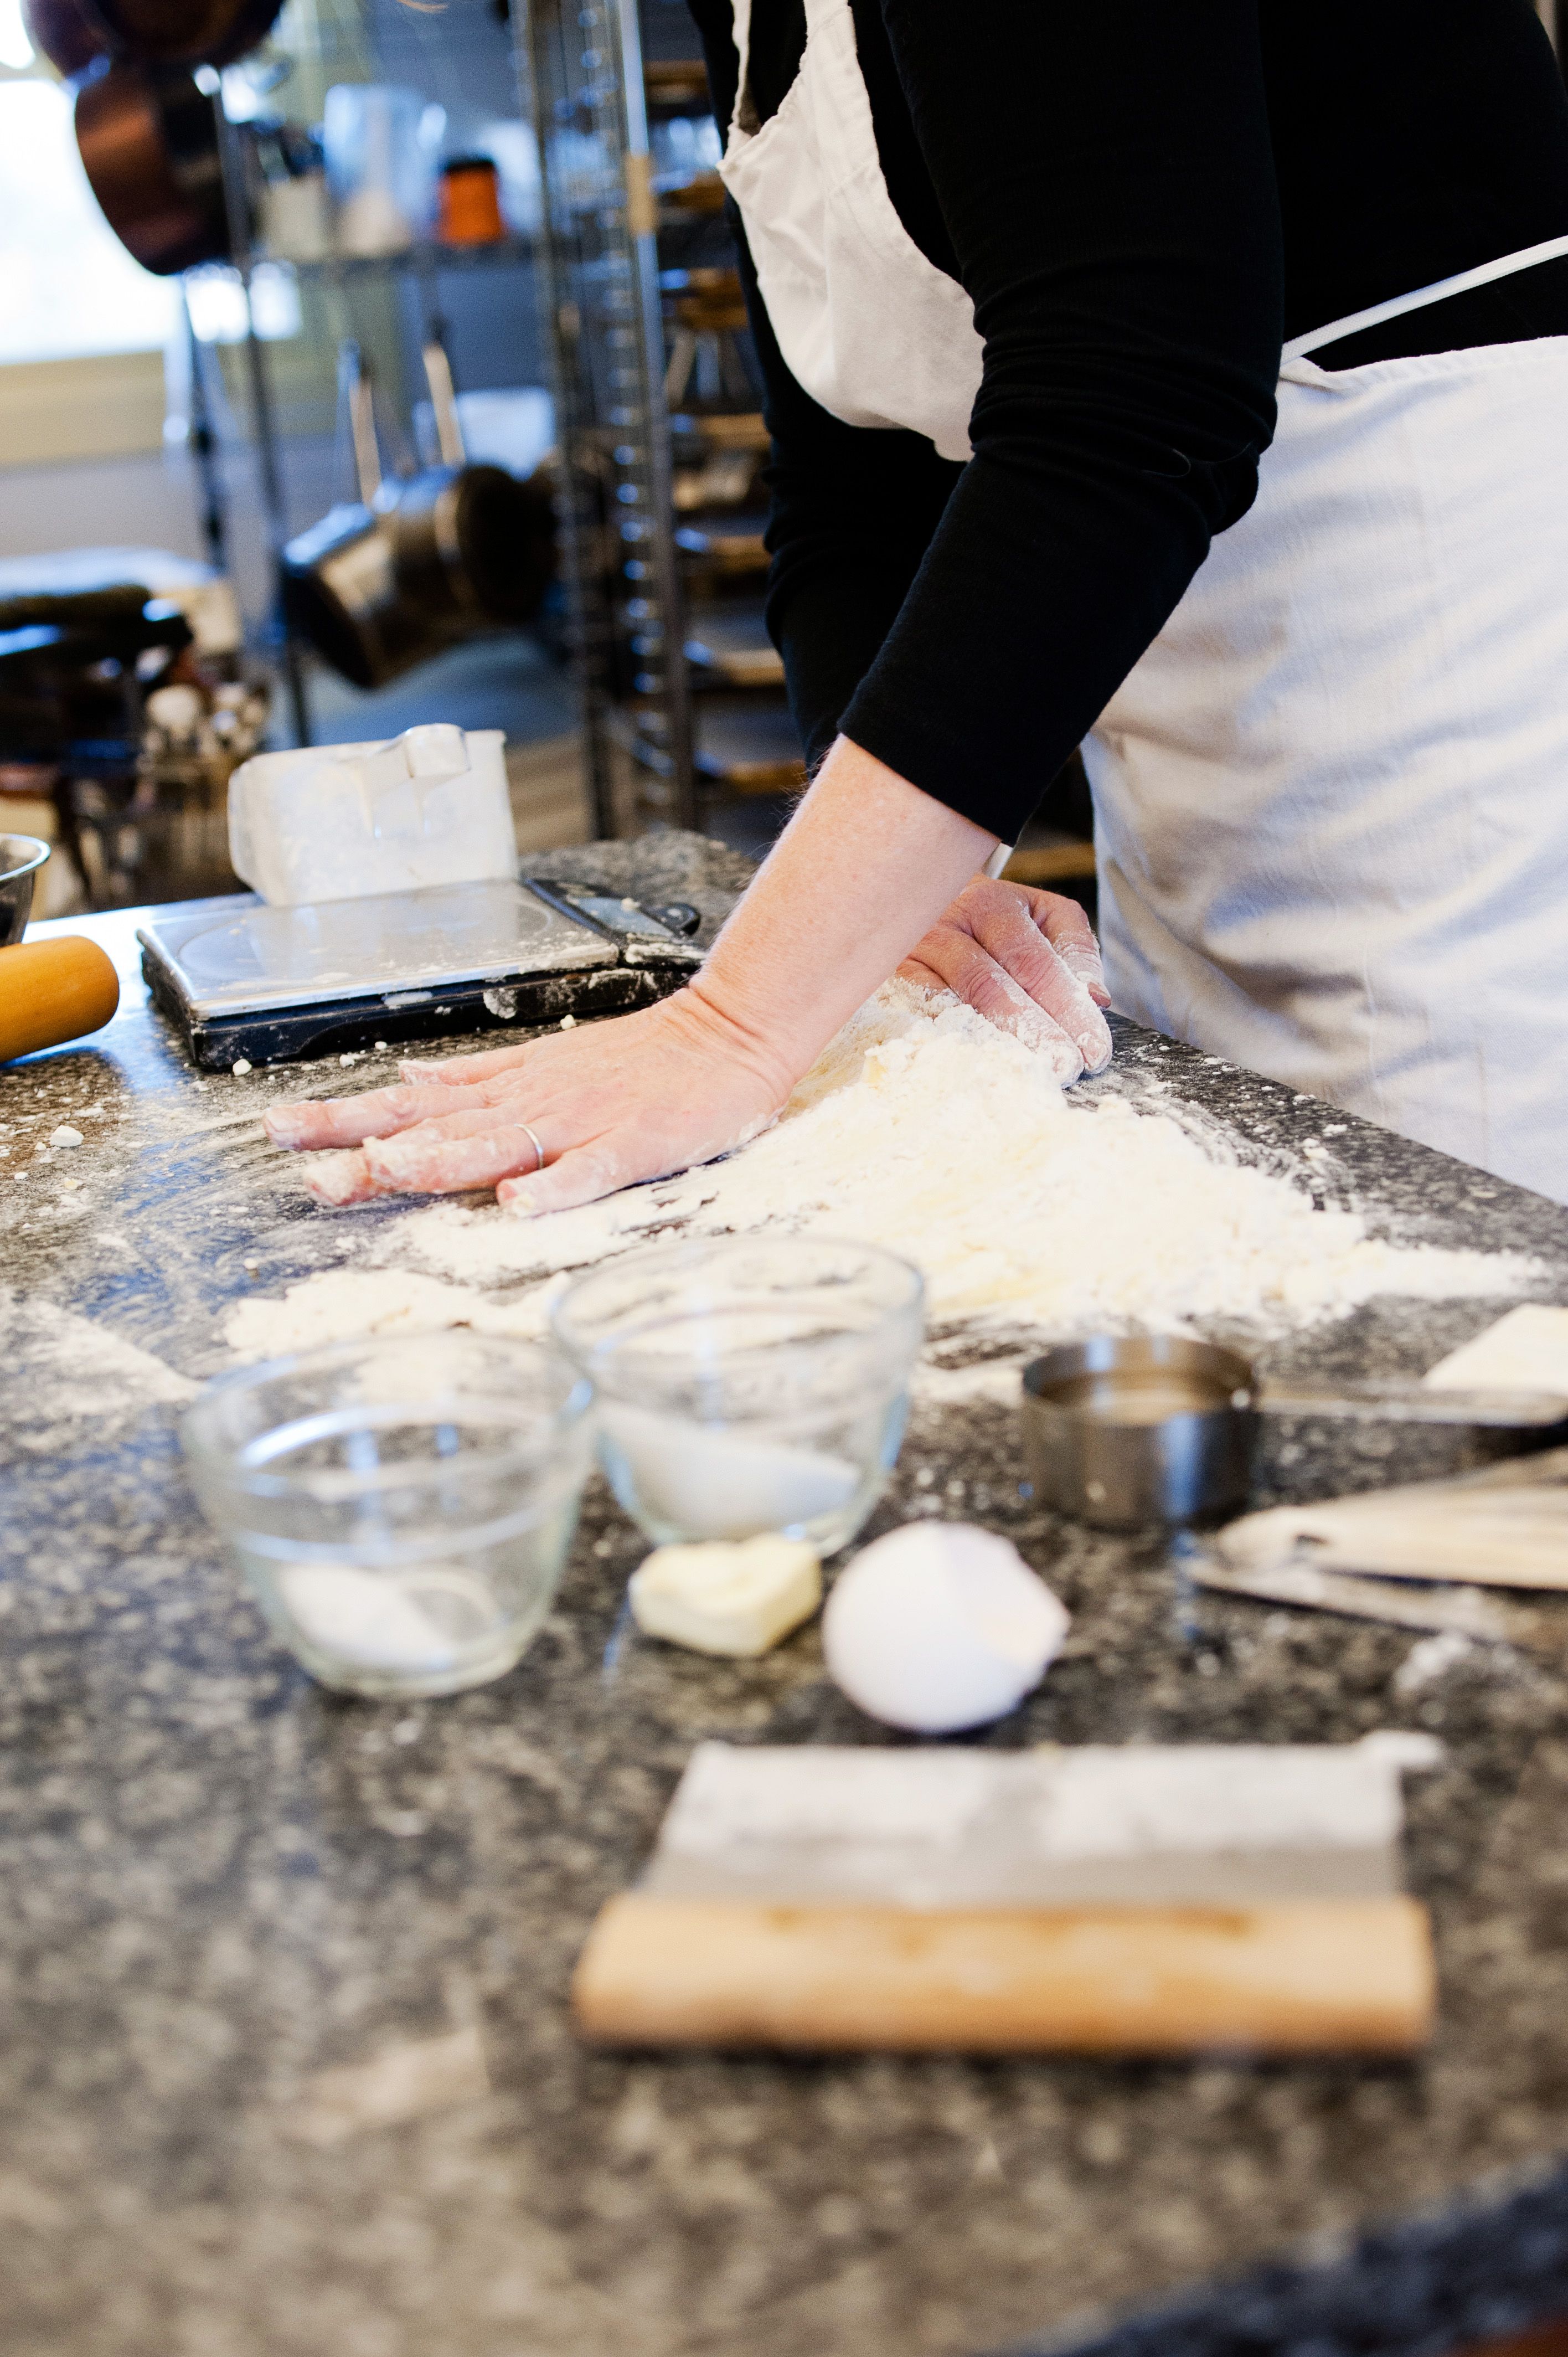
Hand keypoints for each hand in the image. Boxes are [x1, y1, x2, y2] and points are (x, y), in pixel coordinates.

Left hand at [262, 986, 790, 1208]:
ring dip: (441, 1161)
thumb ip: (474, 1079)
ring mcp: (581, 1124)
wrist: (729, 1034)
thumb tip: (404, 1080)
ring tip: (386, 1173)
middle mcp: (530, 1102)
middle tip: (310, 1175)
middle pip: (437, 1129)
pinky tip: (525, 1205)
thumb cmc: (641, 1059)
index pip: (409, 1104)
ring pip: (498, 1145)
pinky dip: (558, 1186)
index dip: (344, 1119)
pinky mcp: (635, 1144)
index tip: (281, 1132)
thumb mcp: (543, 1060)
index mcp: (506, 1089)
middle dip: (369, 1152)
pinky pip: (592, 1170)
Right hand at [898, 878, 1110, 1079]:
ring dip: (991, 1042)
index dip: (1066, 1007)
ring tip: (1025, 1074)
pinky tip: (971, 1064)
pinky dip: (946, 1041)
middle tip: (1064, 1069)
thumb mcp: (1041, 917)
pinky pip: (916, 1015)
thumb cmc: (991, 921)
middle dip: (1033, 1030)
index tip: (1092, 1049)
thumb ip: (1073, 950)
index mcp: (994, 905)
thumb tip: (1096, 998)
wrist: (916, 900)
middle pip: (992, 983)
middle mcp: (949, 923)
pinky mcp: (887, 977)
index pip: (1036, 962)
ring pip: (950, 1002)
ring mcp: (911, 951)